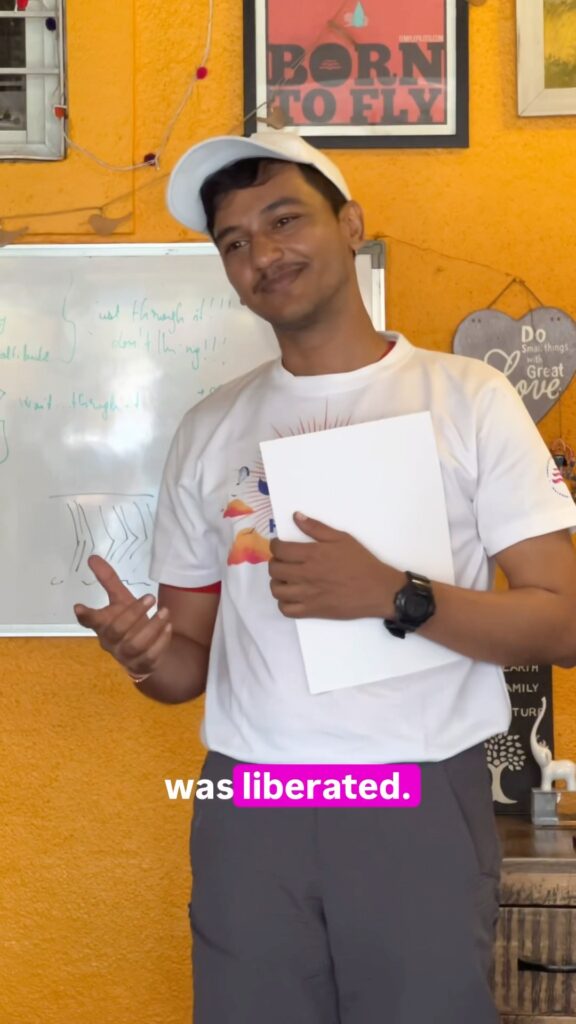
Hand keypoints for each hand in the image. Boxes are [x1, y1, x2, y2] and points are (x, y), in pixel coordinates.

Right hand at [74, 555, 171, 677]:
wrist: (144, 653)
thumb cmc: (128, 622)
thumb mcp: (120, 600)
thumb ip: (108, 580)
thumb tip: (92, 557)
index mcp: (103, 625)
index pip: (90, 621)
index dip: (85, 615)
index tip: (78, 606)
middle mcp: (111, 642)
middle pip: (116, 630)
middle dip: (133, 613)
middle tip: (151, 597)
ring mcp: (126, 655)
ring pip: (135, 645)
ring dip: (152, 627)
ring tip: (165, 612)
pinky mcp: (142, 664)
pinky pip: (150, 656)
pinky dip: (161, 641)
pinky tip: (168, 626)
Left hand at [268, 512, 401, 619]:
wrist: (377, 590)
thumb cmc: (361, 562)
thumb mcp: (342, 538)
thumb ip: (316, 527)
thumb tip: (296, 516)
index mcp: (312, 554)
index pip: (279, 549)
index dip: (275, 545)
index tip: (280, 545)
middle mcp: (306, 574)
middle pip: (274, 569)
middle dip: (275, 562)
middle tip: (283, 561)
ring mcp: (307, 594)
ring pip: (276, 590)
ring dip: (277, 582)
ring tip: (286, 578)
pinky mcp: (312, 610)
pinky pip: (286, 609)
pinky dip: (283, 602)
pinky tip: (291, 595)